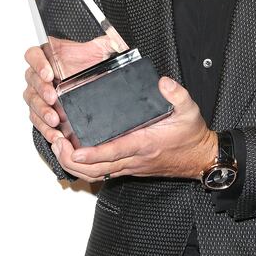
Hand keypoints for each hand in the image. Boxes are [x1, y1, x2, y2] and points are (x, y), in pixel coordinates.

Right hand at [23, 36, 118, 144]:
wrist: (92, 86)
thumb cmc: (90, 66)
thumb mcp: (101, 52)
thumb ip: (108, 43)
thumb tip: (115, 40)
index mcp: (49, 56)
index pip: (34, 54)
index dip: (38, 63)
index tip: (49, 73)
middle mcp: (40, 74)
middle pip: (32, 80)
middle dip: (42, 90)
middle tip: (52, 98)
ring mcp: (39, 93)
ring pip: (32, 102)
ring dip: (42, 111)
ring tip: (54, 119)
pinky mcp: (41, 111)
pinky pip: (37, 120)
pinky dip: (45, 128)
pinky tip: (54, 133)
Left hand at [50, 77, 217, 182]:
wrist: (199, 157)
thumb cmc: (191, 136)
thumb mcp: (189, 110)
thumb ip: (176, 94)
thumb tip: (162, 82)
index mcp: (144, 143)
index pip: (112, 152)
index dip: (91, 153)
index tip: (74, 149)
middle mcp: (133, 158)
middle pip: (96, 168)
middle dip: (71, 160)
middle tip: (56, 143)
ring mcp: (130, 165)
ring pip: (96, 173)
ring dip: (74, 164)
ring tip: (59, 147)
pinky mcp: (129, 167)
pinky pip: (103, 171)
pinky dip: (86, 166)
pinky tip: (76, 154)